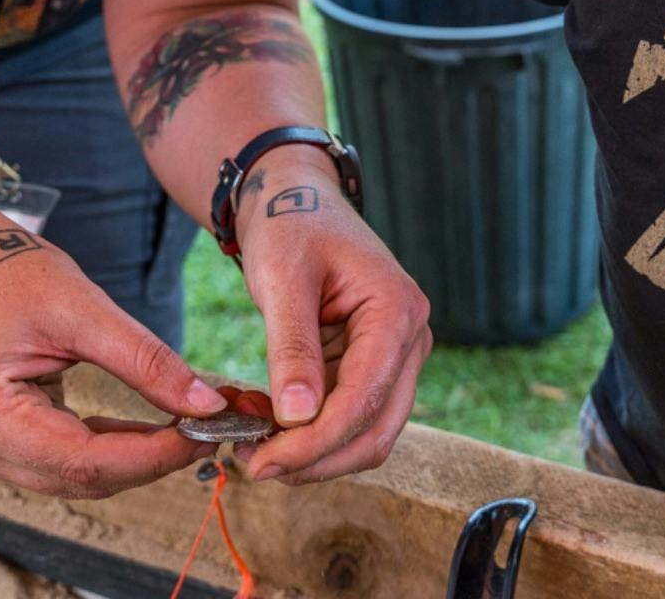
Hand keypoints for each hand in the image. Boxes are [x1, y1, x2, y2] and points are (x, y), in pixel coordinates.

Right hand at [0, 215, 228, 497]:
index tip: (206, 433)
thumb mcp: (87, 309)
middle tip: (207, 430)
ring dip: (131, 459)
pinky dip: (105, 449)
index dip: (152, 456)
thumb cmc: (13, 273)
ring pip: (73, 477)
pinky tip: (144, 430)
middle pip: (79, 477)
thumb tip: (206, 405)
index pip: (83, 461)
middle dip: (149, 460)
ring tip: (184, 427)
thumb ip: (148, 361)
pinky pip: (60, 461)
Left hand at [229, 150, 431, 484]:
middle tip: (255, 467)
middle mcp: (409, 338)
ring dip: (316, 453)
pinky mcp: (370, 363)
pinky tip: (269, 430)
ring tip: (256, 451)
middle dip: (317, 458)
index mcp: (397, 311)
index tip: (263, 461)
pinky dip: (313, 433)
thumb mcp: (282, 279)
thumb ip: (292, 348)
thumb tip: (297, 418)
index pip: (364, 399)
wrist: (292, 196)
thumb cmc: (288, 225)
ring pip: (366, 431)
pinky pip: (350, 414)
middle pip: (376, 429)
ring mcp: (394, 354)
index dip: (315, 441)